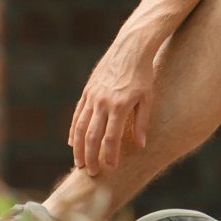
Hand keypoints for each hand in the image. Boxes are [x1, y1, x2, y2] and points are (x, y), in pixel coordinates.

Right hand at [69, 36, 157, 175]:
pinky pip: (77, 115)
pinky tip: (73, 142)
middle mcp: (102, 102)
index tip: (111, 169)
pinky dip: (73, 130)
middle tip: (91, 173)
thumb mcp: (147, 98)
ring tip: (78, 163)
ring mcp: (92, 96)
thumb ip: (142, 123)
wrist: (130, 48)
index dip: (110, 155)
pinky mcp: (87, 91)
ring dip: (78, 148)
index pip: (111, 138)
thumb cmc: (143, 74)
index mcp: (120, 106)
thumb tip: (140, 146)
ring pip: (80, 128)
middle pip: (92, 137)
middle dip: (91, 157)